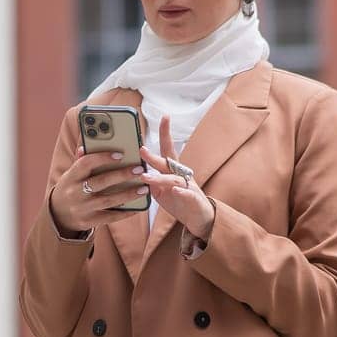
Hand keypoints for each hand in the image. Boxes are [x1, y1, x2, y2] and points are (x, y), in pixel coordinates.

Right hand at [49, 142, 150, 233]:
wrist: (58, 214)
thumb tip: (87, 145)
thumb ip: (81, 161)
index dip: (103, 158)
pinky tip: (137, 207)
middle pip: (101, 182)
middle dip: (122, 175)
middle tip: (139, 170)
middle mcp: (75, 192)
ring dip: (128, 194)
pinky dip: (125, 212)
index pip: (86, 163)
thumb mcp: (71, 174)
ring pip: (108, 200)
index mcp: (71, 176)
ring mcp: (82, 208)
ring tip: (144, 188)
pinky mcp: (89, 221)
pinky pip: (110, 217)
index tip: (120, 154)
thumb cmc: (70, 188)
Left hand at [139, 115, 216, 240]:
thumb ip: (151, 182)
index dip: (166, 133)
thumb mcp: (161, 191)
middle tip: (142, 150)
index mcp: (173, 171)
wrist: (199, 218)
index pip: (168, 149)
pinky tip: (174, 189)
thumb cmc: (179, 201)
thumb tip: (137, 173)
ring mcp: (188, 186)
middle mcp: (181, 175)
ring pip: (174, 179)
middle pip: (168, 162)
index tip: (165, 117)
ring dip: (159, 178)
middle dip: (154, 156)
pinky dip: (181, 191)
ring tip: (146, 178)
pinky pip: (187, 193)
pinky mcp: (193, 199)